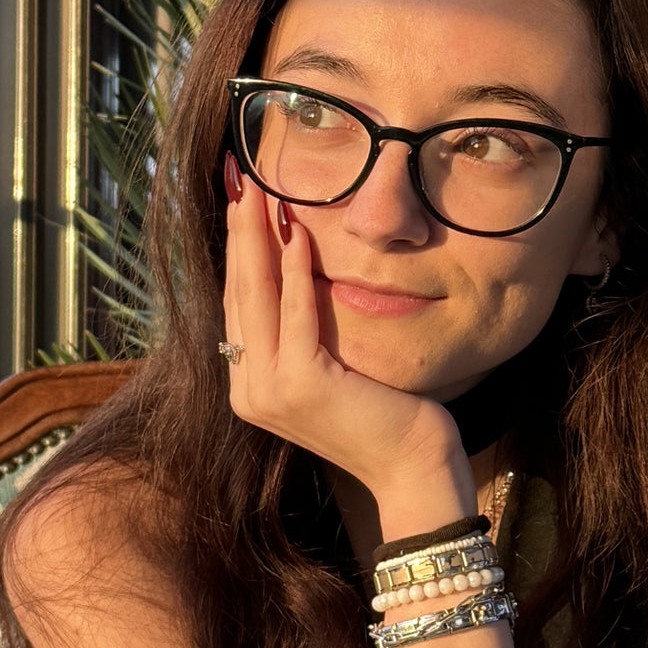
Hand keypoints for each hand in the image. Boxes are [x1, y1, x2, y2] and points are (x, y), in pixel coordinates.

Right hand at [221, 153, 473, 520]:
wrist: (411, 470)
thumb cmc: (383, 416)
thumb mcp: (332, 368)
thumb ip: (305, 331)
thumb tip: (296, 273)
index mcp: (250, 385)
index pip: (237, 301)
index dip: (235, 247)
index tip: (237, 199)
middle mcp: (248, 389)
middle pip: (239, 291)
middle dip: (237, 230)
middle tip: (236, 177)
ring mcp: (270, 391)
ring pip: (257, 296)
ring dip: (255, 237)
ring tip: (257, 190)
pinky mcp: (303, 386)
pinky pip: (296, 314)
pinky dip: (295, 270)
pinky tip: (296, 232)